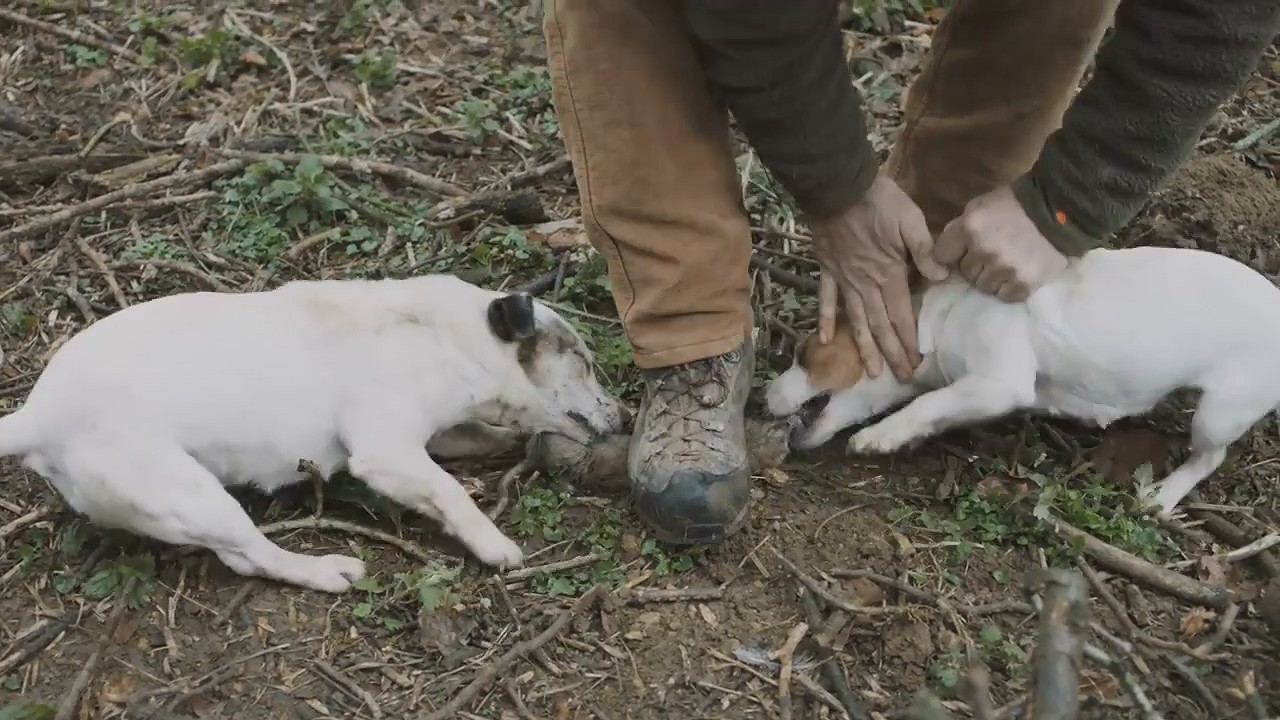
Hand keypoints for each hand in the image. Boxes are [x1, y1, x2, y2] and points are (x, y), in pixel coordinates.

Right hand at [811, 176, 949, 381]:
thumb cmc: (879, 201)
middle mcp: (866, 285)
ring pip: (856, 321)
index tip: (917, 363)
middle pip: (880, 326)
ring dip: (864, 347)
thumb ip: (925, 251)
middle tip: (901, 377)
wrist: (838, 186)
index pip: (902, 315)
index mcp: (889, 274)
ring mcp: (844, 280)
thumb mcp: (911, 220)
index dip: (909, 340)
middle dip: (892, 354)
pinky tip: (825, 340)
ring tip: (870, 373)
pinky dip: (825, 320)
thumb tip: (940, 278)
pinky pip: (826, 300)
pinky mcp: (828, 270)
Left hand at [934, 185, 1068, 301]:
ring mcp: (1004, 270)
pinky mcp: (1023, 284)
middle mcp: (983, 251)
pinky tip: (1019, 272)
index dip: (951, 254)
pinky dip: (1010, 287)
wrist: (1062, 210)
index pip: (941, 255)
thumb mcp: (981, 206)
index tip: (960, 253)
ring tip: (1008, 263)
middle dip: (975, 264)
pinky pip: (1005, 296)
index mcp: (969, 228)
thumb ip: (960, 227)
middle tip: (993, 252)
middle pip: (964, 272)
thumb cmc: (1016, 205)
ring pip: (983, 286)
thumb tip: (944, 251)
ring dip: (993, 277)